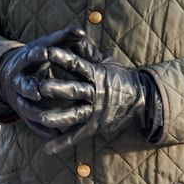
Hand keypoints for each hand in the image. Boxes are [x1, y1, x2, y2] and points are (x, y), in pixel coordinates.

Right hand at [0, 26, 92, 136]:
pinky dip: (41, 129)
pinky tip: (54, 135)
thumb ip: (63, 38)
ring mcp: (19, 98)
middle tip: (37, 91)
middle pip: (21, 84)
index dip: (35, 55)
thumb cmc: (35, 57)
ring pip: (24, 107)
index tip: (45, 53)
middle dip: (28, 88)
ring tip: (44, 116)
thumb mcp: (45, 45)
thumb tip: (82, 31)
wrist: (9, 75)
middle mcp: (18, 80)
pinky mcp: (24, 112)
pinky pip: (31, 124)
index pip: (28, 57)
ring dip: (33, 112)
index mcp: (23, 61)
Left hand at [37, 41, 159, 154]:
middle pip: (74, 90)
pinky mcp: (95, 127)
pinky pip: (76, 136)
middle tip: (40, 86)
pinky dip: (61, 143)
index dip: (63, 59)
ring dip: (56, 117)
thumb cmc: (121, 77)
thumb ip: (88, 51)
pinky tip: (46, 149)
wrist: (143, 100)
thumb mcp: (106, 61)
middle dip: (57, 89)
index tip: (47, 52)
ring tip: (39, 118)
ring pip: (74, 115)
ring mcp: (94, 112)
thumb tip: (74, 34)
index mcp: (96, 75)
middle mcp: (94, 93)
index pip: (77, 65)